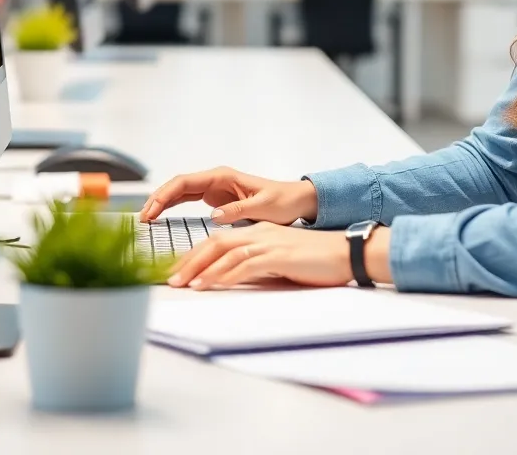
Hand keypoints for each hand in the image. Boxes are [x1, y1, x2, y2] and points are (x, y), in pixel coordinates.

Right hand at [140, 166, 317, 225]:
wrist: (293, 200)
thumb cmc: (281, 201)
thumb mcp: (263, 207)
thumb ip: (238, 210)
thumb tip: (214, 215)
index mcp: (222, 176)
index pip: (185, 181)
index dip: (165, 195)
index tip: (150, 210)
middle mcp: (214, 179)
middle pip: (177, 185)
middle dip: (157, 199)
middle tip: (142, 219)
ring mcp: (213, 188)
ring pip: (179, 192)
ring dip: (161, 203)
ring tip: (146, 220)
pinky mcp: (214, 198)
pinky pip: (186, 200)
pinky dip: (172, 207)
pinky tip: (160, 217)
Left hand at [166, 222, 390, 290]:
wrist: (346, 254)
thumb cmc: (316, 261)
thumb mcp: (280, 260)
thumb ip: (257, 264)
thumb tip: (234, 278)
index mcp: (259, 231)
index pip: (219, 240)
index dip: (195, 255)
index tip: (178, 271)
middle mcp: (260, 232)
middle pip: (214, 242)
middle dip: (189, 261)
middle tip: (170, 280)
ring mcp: (268, 242)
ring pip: (224, 252)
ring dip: (200, 269)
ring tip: (182, 284)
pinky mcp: (277, 255)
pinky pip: (243, 264)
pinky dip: (222, 275)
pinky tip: (208, 284)